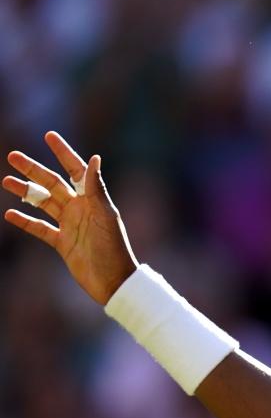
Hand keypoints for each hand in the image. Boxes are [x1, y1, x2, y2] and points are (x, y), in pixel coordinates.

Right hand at [3, 132, 137, 304]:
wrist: (114, 282)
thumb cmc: (114, 248)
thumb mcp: (104, 216)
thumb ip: (96, 188)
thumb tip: (95, 157)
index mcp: (93, 200)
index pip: (75, 170)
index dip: (63, 153)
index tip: (49, 135)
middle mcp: (81, 209)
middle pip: (53, 184)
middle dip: (33, 169)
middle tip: (12, 156)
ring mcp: (70, 226)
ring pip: (43, 203)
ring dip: (25, 192)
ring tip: (6, 180)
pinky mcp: (63, 243)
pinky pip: (40, 229)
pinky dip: (25, 221)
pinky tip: (9, 213)